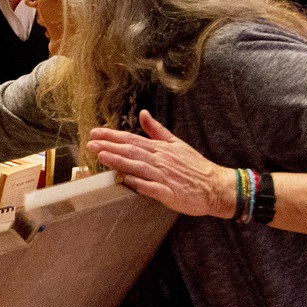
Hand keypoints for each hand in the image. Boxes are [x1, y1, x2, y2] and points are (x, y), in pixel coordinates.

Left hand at [88, 110, 235, 218]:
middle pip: (131, 151)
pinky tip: (126, 180)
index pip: (131, 139)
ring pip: (139, 167)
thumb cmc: (194, 166)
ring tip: (102, 156)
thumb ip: (156, 130)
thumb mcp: (176, 143)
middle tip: (90, 143)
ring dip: (120, 161)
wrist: (216, 187)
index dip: (111, 135)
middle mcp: (160, 161)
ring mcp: (165, 177)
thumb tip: (143, 113)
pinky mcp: (170, 193)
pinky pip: (153, 188)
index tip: (94, 132)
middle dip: (109, 146)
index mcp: (159, 149)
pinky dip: (140, 183)